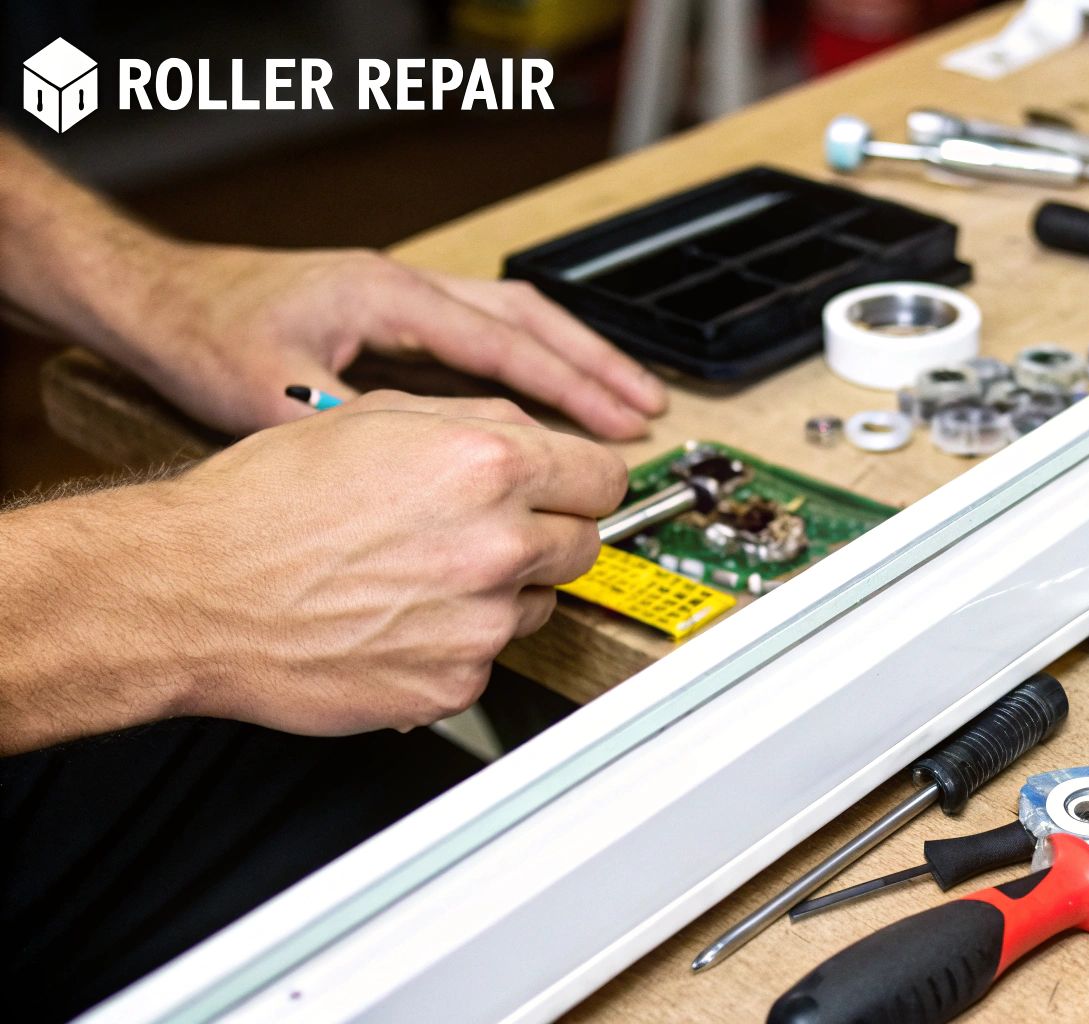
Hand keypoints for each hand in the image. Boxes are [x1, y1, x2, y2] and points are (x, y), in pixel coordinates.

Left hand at [128, 242, 667, 437]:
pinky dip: (530, 364)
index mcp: (389, 298)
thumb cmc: (201, 335)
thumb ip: (346, 425)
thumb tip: (414, 474)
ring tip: (624, 401)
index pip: (506, 342)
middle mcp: (407, 289)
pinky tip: (549, 400)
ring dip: (573, 359)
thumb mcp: (266, 390)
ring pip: (515, 319)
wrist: (155, 298)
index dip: (571, 386)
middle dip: (596, 365)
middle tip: (649, 410)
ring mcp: (404, 298)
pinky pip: (484, 335)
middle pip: (532, 317)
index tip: (621, 422)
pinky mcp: (392, 318)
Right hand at [144, 391, 622, 734]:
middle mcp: (496, 543)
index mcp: (486, 464)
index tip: (572, 490)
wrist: (193, 592)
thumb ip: (480, 421)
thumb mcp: (377, 415)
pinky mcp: (455, 683)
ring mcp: (480, 622)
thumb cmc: (265, 504)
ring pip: (539, 604)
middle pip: (585, 544)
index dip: (584, 481)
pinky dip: (457, 643)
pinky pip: (489, 658)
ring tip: (418, 574)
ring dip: (502, 590)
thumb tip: (542, 436)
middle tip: (481, 531)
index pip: (605, 478)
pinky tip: (398, 618)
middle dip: (546, 533)